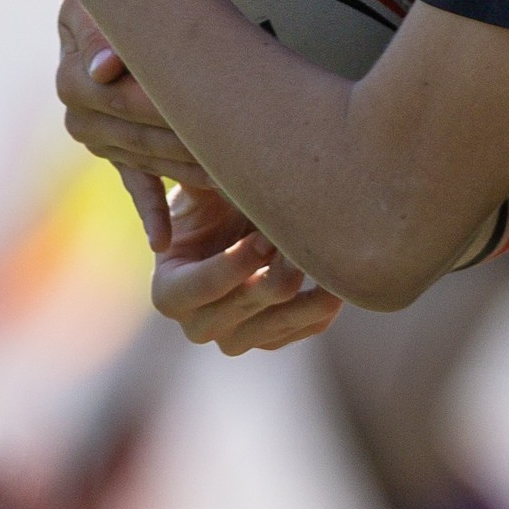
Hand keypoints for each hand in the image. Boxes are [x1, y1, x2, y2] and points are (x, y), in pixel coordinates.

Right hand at [56, 0, 214, 247]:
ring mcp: (98, 141)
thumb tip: (105, 70)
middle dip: (189, 143)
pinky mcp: (117, 157)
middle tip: (237, 158)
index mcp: (74, 79)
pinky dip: (149, 213)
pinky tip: (162, 242)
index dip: (164, 105)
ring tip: (234, 185)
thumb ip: (99, 33)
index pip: (124, 99)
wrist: (104, 13)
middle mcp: (80, 116)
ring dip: (189, 171)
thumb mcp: (96, 5)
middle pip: (144, 134)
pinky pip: (136, 186)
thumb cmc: (108, 3)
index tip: (205, 111)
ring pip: (151, 160)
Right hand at [153, 185, 343, 353]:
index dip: (237, 261)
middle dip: (280, 266)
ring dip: (308, 284)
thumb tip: (220, 169)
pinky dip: (326, 299)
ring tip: (329, 249)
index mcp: (169, 292)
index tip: (267, 234)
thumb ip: (201, 180)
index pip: (201, 285)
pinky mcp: (273, 340)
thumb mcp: (198, 189)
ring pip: (282, 320)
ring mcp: (237, 338)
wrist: (236, 228)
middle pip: (249, 302)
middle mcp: (198, 325)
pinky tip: (339, 269)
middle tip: (306, 233)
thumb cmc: (212, 202)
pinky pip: (307, 327)